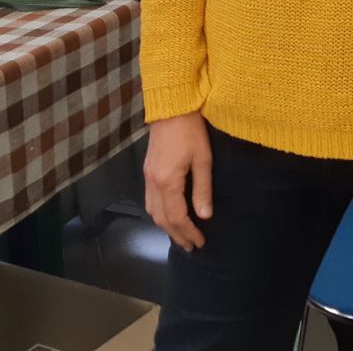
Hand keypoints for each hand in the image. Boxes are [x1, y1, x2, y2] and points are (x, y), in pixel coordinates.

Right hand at [143, 111, 212, 251]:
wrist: (171, 107)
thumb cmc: (191, 131)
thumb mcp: (203, 159)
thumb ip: (203, 189)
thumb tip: (205, 216)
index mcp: (167, 182)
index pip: (177, 217)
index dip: (188, 232)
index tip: (200, 242)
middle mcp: (153, 183)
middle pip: (161, 218)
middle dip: (176, 235)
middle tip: (191, 246)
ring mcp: (147, 177)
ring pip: (152, 211)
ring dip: (166, 227)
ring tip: (181, 235)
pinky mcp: (147, 170)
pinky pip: (149, 200)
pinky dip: (159, 214)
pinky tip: (168, 216)